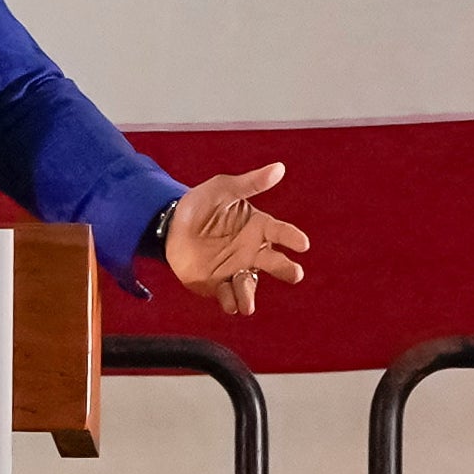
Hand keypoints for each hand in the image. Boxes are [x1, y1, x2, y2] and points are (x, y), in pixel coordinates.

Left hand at [160, 162, 309, 316]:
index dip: (292, 237)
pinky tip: (230, 305)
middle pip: (274, 263)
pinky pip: (227, 295)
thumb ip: (250, 183)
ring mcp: (236, 269)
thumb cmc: (201, 204)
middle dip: (286, 269)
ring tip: (248, 305)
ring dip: (249, 295)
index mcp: (258, 227)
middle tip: (295, 274)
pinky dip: (230, 301)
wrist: (170, 226)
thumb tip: (279, 168)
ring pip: (249, 286)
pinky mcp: (217, 284)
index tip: (302, 244)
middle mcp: (252, 251)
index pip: (280, 232)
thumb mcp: (223, 189)